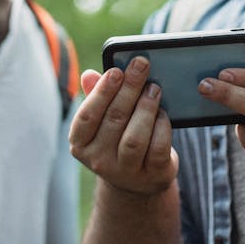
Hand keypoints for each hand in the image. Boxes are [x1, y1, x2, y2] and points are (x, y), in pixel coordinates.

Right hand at [68, 57, 177, 195]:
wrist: (140, 177)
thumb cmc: (118, 137)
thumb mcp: (104, 120)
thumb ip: (97, 96)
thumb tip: (88, 75)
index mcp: (81, 144)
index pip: (87, 117)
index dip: (102, 92)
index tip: (116, 71)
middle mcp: (99, 161)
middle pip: (114, 120)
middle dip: (129, 89)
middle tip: (141, 66)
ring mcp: (125, 172)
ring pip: (135, 138)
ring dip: (146, 107)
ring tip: (154, 88)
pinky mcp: (152, 175)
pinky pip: (158, 148)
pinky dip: (162, 126)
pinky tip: (163, 113)